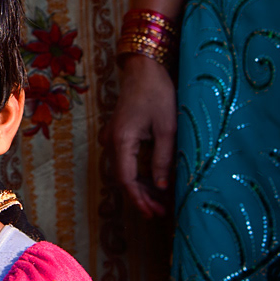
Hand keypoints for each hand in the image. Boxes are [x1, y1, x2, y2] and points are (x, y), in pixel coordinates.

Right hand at [109, 55, 176, 218]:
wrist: (144, 67)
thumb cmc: (157, 93)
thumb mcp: (166, 128)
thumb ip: (162, 158)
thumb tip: (162, 187)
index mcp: (122, 140)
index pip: (126, 179)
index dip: (139, 200)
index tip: (153, 214)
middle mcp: (113, 141)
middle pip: (124, 177)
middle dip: (142, 197)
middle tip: (161, 212)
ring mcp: (114, 136)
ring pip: (125, 169)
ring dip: (141, 186)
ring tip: (160, 200)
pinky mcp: (120, 132)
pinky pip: (127, 159)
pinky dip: (139, 172)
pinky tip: (154, 180)